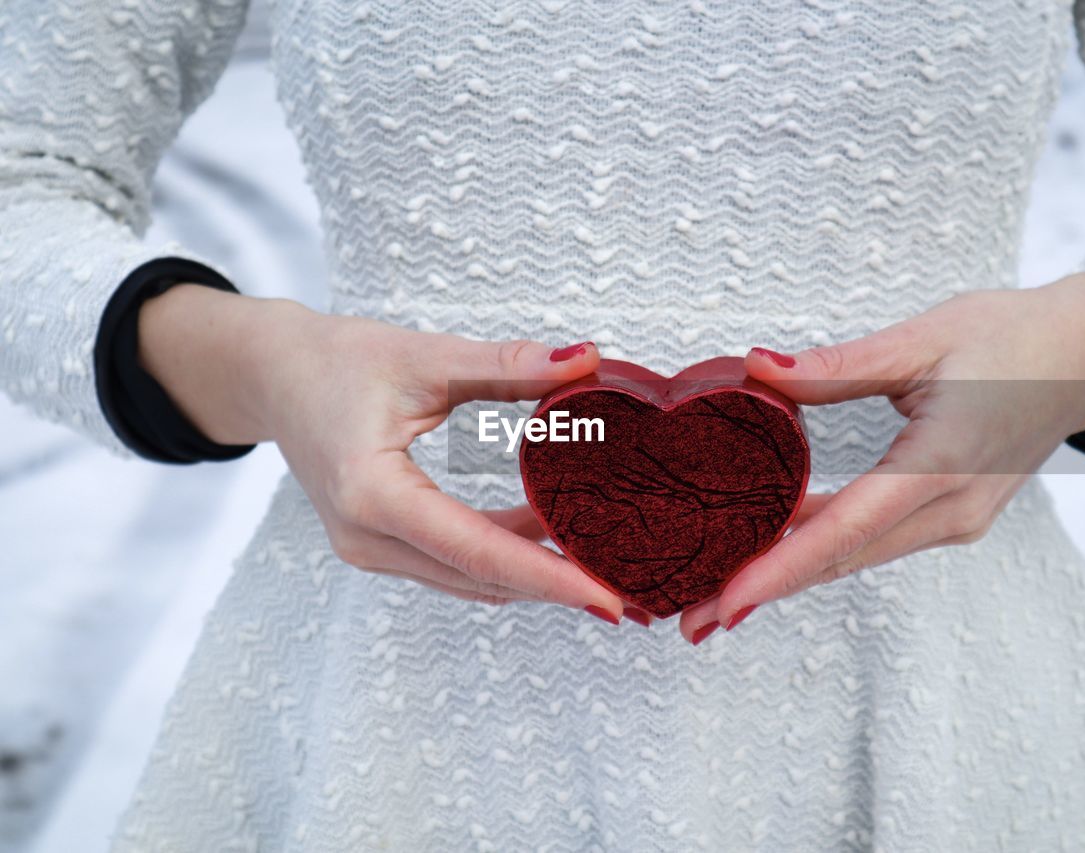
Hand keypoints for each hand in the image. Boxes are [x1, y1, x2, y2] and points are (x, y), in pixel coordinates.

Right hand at [138, 285, 625, 619]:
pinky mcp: (379, 545)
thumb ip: (506, 364)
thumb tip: (584, 360)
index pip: (479, 550)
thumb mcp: (424, 356)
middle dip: (557, 584)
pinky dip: (505, 557)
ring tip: (604, 562)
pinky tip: (551, 535)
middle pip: (481, 578)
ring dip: (534, 573)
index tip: (608, 597)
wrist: (274, 376)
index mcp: (373, 495)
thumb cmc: (334, 363)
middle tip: (630, 586)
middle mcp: (367, 538)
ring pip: (469, 578)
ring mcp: (369, 550)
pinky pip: (454, 565)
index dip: (550, 576)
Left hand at [679, 270, 1084, 642]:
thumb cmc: (1016, 340)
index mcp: (943, 463)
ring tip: (715, 597)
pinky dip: (821, 549)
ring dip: (787, 576)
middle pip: (841, 561)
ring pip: (855, 557)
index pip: (845, 529)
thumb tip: (757, 369)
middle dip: (763, 591)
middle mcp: (952, 509)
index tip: (725, 600)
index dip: (779, 568)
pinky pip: (874, 541)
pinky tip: (772, 551)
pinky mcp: (953, 516)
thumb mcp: (925, 339)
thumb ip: (838, 366)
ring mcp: (957, 520)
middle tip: (689, 618)